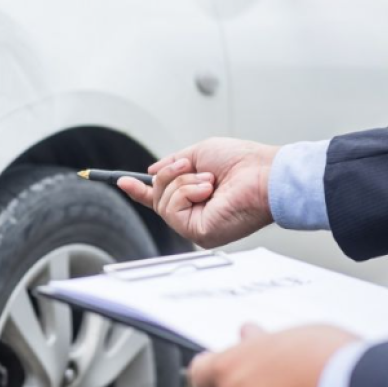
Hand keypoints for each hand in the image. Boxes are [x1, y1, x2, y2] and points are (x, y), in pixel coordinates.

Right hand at [118, 139, 278, 248]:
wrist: (265, 174)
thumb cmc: (243, 162)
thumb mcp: (200, 153)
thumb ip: (174, 163)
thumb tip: (151, 173)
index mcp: (197, 198)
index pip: (163, 199)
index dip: (141, 191)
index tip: (123, 181)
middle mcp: (196, 215)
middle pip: (158, 197)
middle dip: (169, 176)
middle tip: (189, 167)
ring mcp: (196, 227)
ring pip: (163, 202)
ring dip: (182, 182)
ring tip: (209, 181)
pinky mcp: (199, 233)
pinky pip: (172, 210)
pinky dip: (186, 192)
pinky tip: (207, 190)